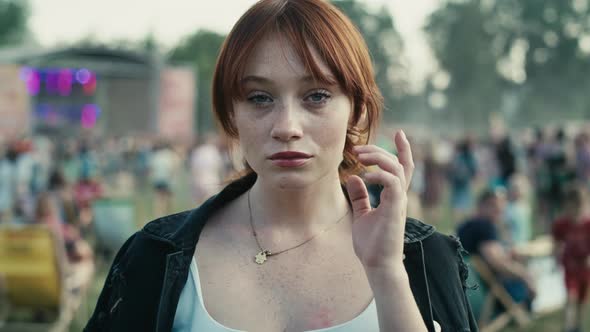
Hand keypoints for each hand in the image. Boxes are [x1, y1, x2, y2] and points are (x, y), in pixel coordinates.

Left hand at [346, 130, 413, 270]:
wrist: (377, 264)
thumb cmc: (371, 243)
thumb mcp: (361, 214)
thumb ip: (359, 196)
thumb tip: (352, 177)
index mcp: (393, 196)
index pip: (402, 167)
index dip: (402, 149)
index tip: (398, 132)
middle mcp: (399, 196)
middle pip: (399, 164)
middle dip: (381, 150)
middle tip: (358, 149)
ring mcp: (399, 202)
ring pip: (397, 169)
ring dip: (378, 158)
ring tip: (360, 157)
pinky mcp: (395, 208)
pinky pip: (393, 182)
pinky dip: (379, 175)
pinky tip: (364, 177)